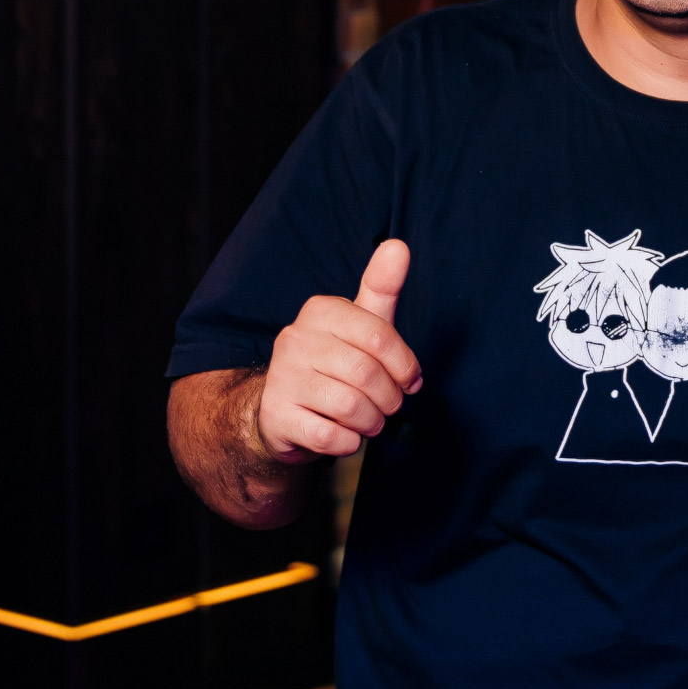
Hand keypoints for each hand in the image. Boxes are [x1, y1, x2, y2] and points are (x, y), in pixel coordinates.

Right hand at [256, 240, 422, 460]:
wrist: (282, 409)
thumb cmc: (333, 362)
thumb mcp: (359, 323)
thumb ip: (381, 287)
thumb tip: (398, 245)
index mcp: (320, 311)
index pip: (378, 334)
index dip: (404, 364)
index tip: (410, 380)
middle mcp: (295, 339)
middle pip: (366, 374)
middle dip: (390, 398)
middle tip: (390, 405)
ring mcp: (282, 378)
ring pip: (350, 407)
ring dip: (372, 422)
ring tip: (370, 421)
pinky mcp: (276, 416)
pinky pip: (329, 437)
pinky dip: (349, 443)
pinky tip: (346, 435)